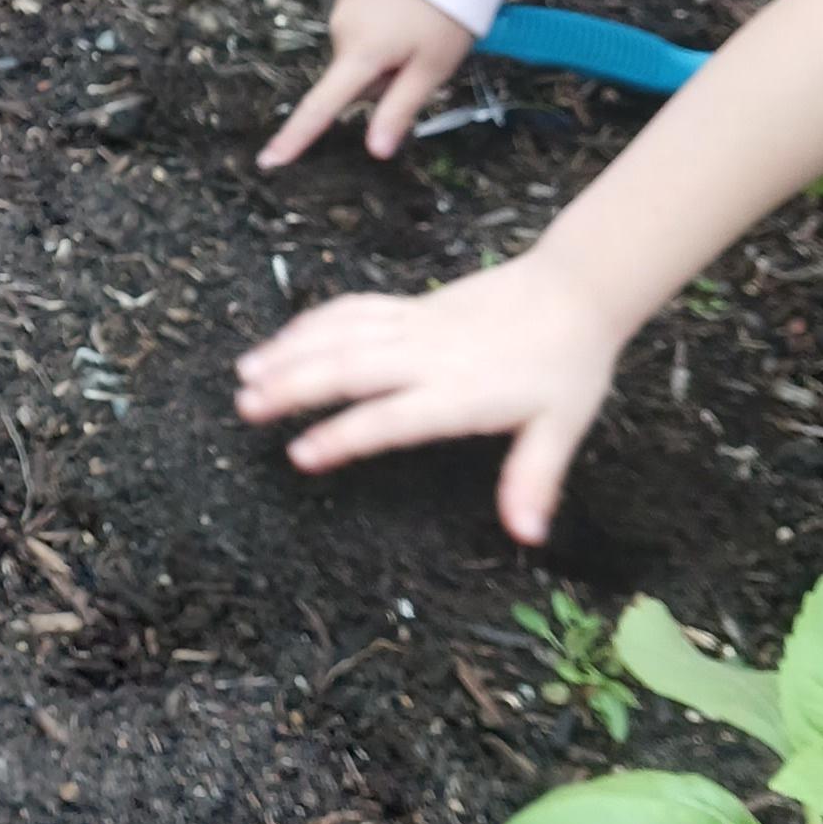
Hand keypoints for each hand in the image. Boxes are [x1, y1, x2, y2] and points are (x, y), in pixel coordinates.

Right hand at [235, 250, 622, 545]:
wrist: (576, 289)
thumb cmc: (569, 362)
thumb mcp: (561, 427)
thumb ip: (533, 480)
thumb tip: (528, 533)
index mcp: (460, 392)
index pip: (390, 418)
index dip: (343, 436)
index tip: (300, 455)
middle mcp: (427, 356)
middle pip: (349, 369)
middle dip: (293, 387)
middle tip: (246, 407)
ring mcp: (415, 326)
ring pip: (340, 334)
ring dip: (289, 351)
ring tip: (246, 373)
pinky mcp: (411, 306)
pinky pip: (352, 310)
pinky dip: (312, 322)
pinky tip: (284, 338)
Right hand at [261, 0, 476, 167]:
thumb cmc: (450, 14)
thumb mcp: (433, 68)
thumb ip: (399, 109)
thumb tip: (376, 151)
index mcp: (361, 54)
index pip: (321, 106)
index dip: (296, 137)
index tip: (269, 161)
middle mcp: (341, 28)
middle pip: (352, 74)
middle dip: (380, 75)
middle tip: (421, 56)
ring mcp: (343, 2)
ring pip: (357, 46)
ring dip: (382, 46)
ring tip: (419, 24)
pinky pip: (360, 18)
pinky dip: (380, 20)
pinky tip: (407, 4)